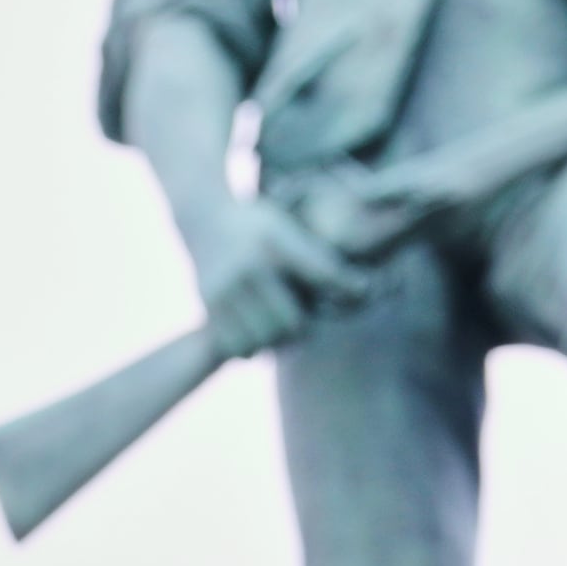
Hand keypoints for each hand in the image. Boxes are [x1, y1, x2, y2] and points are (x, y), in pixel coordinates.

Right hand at [182, 193, 372, 357]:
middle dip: (304, 325)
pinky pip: (239, 346)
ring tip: (281, 329)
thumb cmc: (257, 226)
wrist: (203, 217)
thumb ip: (316, 257)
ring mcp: (224, 289)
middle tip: (304, 318)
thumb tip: (360, 293)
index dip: (349, 286)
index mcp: (273, 242)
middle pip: (293, 322)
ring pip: (266, 339)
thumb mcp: (286, 226)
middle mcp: (248, 267)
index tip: (363, 291)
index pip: (322, 273)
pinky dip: (253, 347)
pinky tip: (257, 333)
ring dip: (279, 340)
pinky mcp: (208, 305)